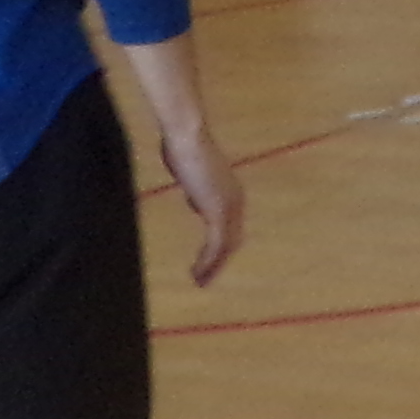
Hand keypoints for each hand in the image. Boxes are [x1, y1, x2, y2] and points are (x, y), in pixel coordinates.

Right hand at [152, 109, 245, 287]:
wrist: (186, 137)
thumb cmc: (183, 147)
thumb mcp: (192, 173)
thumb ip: (196, 188)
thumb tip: (194, 198)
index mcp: (231, 192)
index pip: (231, 226)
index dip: (221, 245)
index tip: (207, 259)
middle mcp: (236, 201)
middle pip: (233, 240)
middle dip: (219, 261)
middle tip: (204, 278)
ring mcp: (229, 207)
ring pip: (226, 247)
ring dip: (213, 266)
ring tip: (199, 281)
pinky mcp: (218, 212)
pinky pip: (216, 246)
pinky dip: (208, 263)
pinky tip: (197, 273)